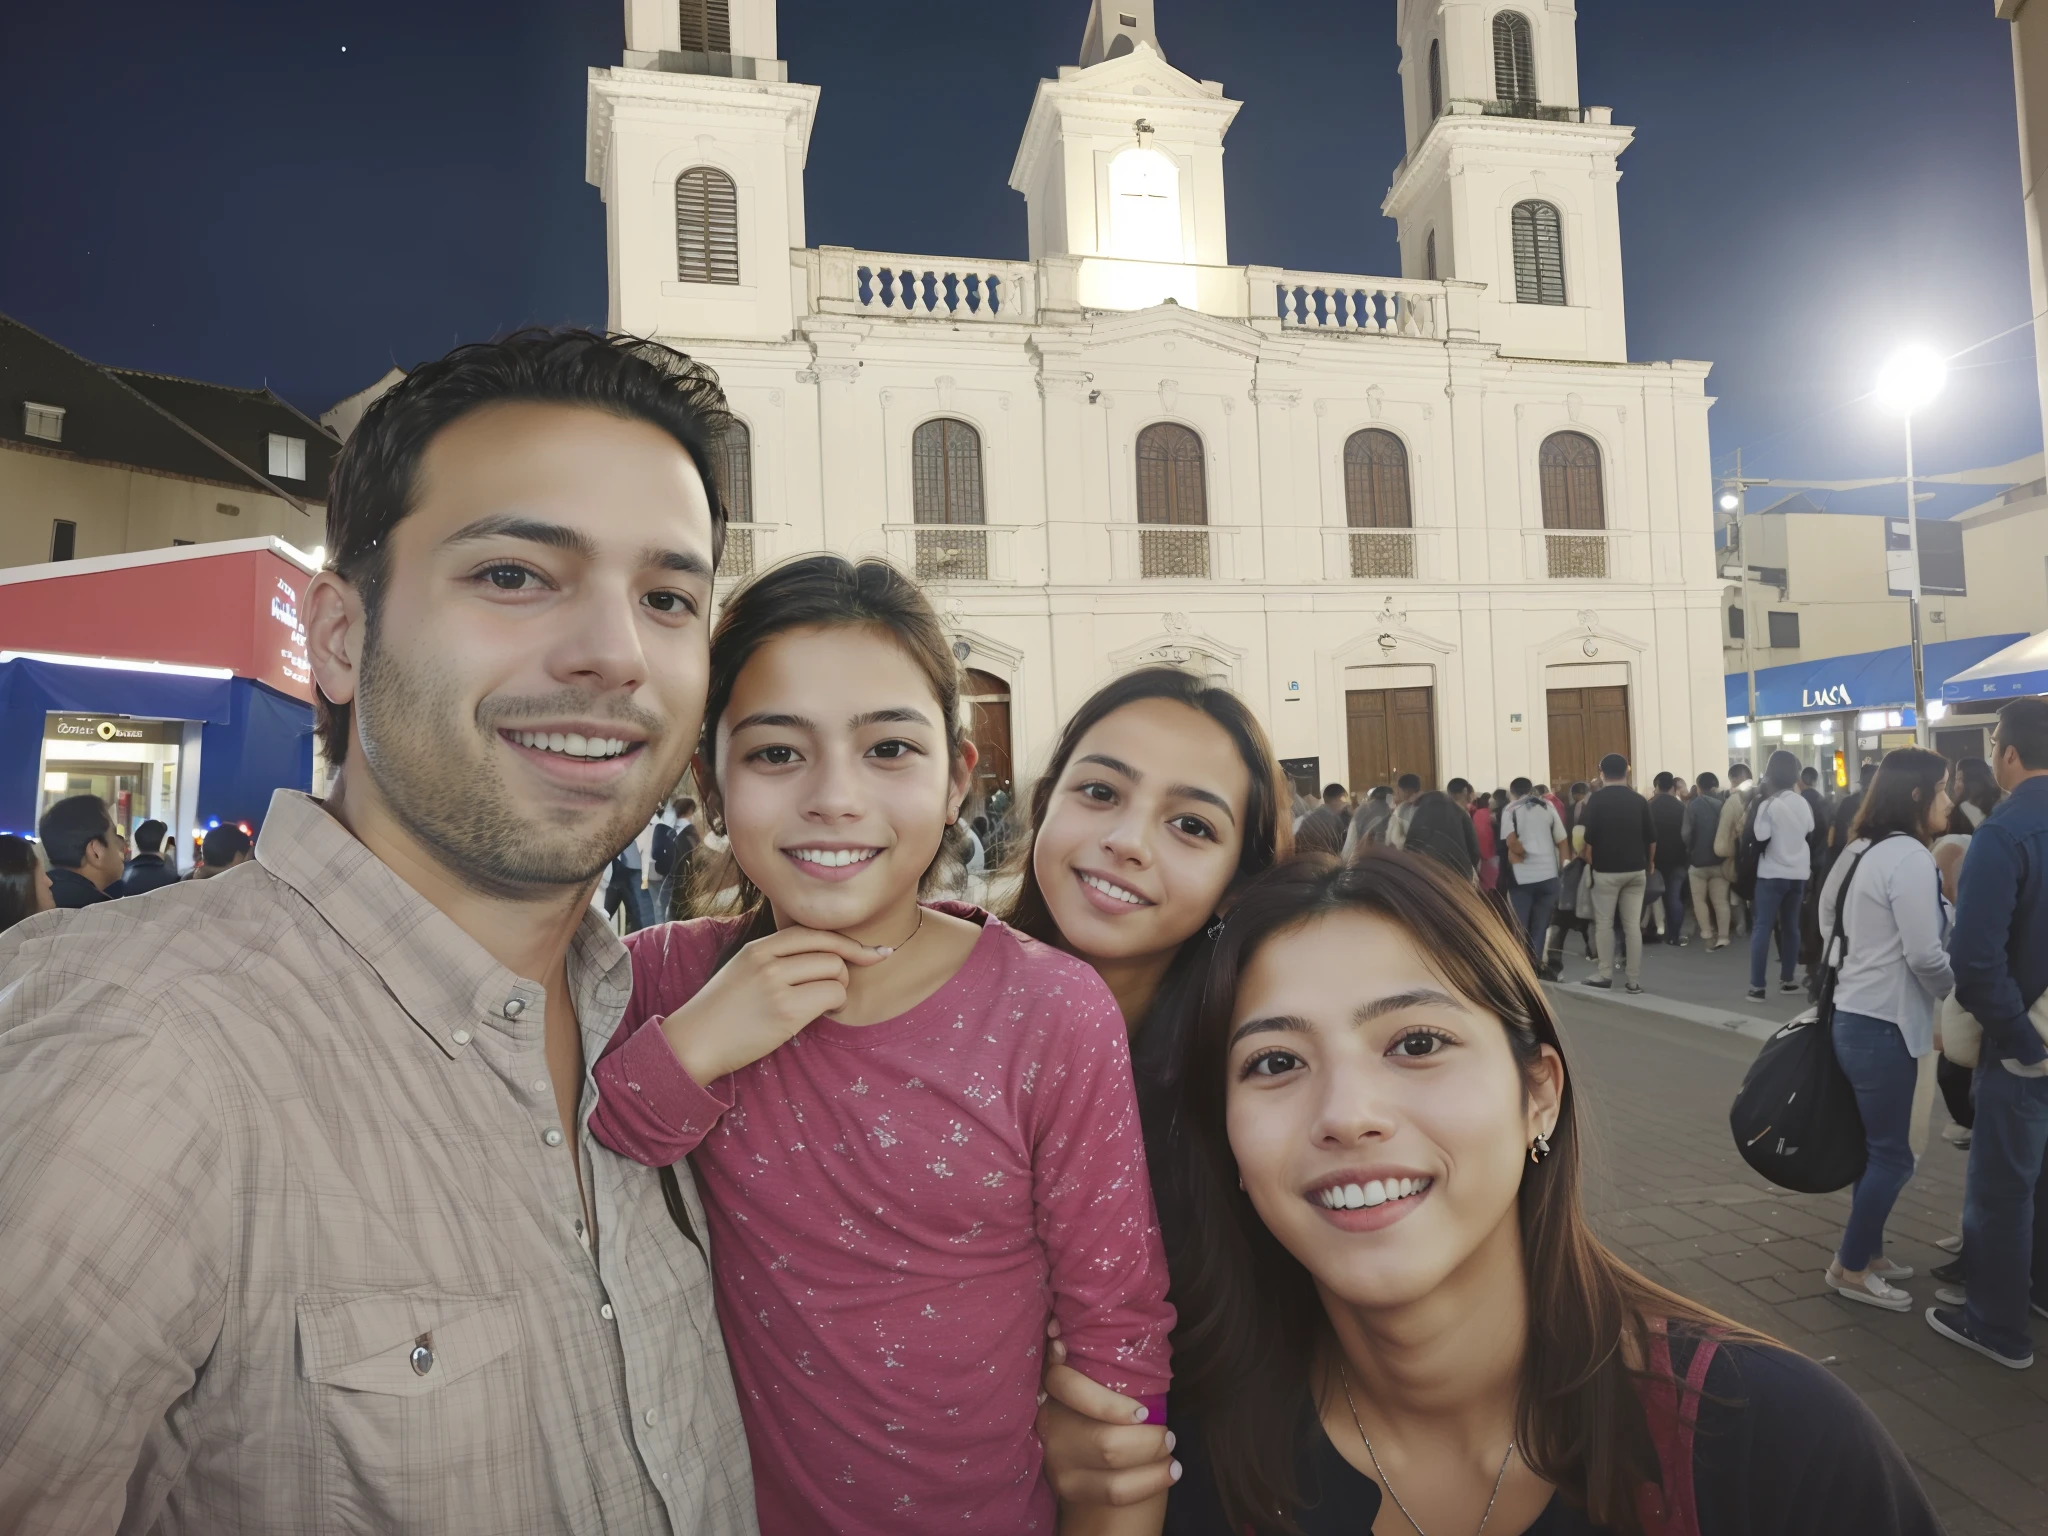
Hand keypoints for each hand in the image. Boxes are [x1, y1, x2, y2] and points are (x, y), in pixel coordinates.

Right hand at [659, 926, 883, 1083]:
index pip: (814, 932)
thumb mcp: (743, 971)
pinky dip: (835, 1007)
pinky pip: (833, 997)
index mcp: (758, 947)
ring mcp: (776, 984)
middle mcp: (768, 960)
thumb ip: (777, 959)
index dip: (847, 943)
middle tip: (831, 993)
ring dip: (838, 991)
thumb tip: (829, 956)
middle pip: (831, 951)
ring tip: (819, 1007)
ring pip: (836, 973)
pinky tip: (819, 1017)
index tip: (872, 953)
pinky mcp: (786, 1012)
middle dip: (843, 972)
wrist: (692, 1043)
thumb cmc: (722, 1012)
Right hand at [1037, 1322, 1176, 1507]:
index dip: (1107, 1403)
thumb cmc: (1101, 1400)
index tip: (1144, 1413)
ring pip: (1110, 1464)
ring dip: (1152, 1459)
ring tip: (1173, 1453)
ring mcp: (1055, 1457)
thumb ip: (1105, 1356)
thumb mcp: (1098, 1372)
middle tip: (1170, 1434)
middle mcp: (1048, 1422)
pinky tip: (1170, 1472)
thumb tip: (1135, 1325)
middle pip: (1103, 1439)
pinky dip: (1149, 1482)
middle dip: (1148, 1440)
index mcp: (1053, 1383)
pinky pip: (1114, 1491)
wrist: (1080, 1455)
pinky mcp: (1066, 1486)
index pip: (1068, 1388)